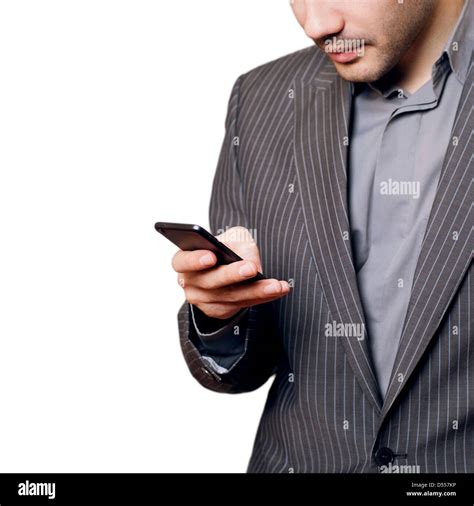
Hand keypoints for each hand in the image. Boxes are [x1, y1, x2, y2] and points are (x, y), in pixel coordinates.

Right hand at [172, 226, 289, 318]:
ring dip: (256, 291)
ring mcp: (202, 300)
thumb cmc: (227, 247)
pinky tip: (278, 290)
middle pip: (210, 282)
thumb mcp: (234, 237)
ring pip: (230, 297)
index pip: (182, 261)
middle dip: (232, 275)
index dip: (195, 260)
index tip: (212, 256)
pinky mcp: (218, 310)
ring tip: (276, 285)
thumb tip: (251, 263)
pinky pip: (241, 305)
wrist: (230, 266)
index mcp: (184, 259)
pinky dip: (261, 297)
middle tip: (251, 268)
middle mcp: (189, 282)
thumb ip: (241, 245)